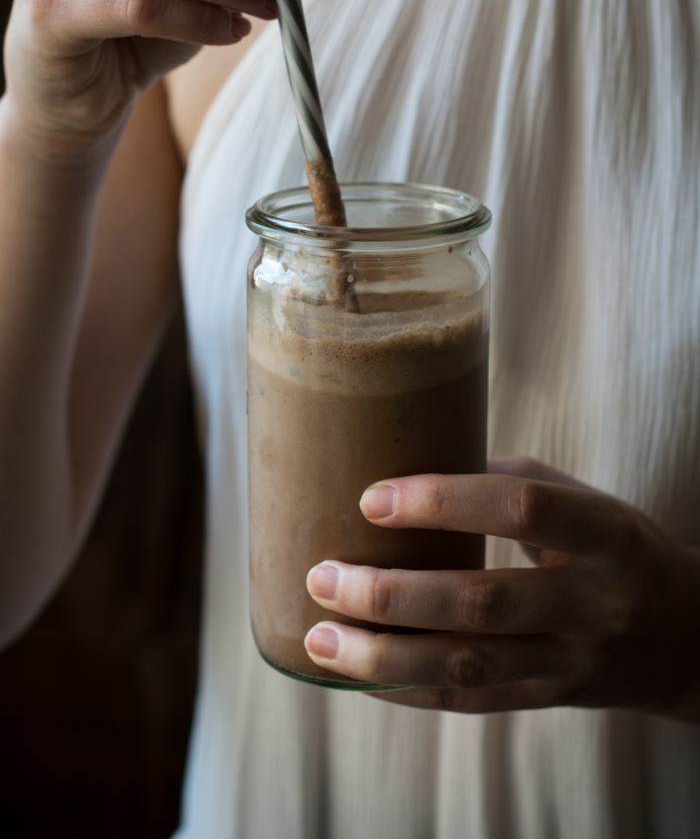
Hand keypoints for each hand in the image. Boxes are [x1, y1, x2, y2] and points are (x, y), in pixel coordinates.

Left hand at [305, 457, 699, 719]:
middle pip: (484, 603)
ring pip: (469, 667)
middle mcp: (593, 604)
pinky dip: (405, 691)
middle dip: (392, 594)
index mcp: (605, 534)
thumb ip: (507, 481)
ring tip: (319, 638)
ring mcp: (571, 662)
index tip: (371, 498)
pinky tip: (355, 676)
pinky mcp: (548, 701)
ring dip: (384, 656)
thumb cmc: (615, 548)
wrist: (683, 636)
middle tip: (323, 576)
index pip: (522, 509)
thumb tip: (411, 464)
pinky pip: (469, 703)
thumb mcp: (584, 500)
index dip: (443, 500)